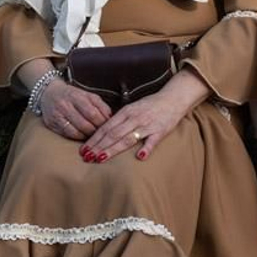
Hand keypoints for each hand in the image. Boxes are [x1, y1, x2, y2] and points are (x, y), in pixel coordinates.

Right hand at [39, 78, 111, 141]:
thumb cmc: (73, 95)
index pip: (92, 113)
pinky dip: (78, 137)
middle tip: (102, 134)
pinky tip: (83, 136)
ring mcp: (57, 116)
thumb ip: (101, 106)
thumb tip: (111, 119)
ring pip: (76, 132)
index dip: (102, 123)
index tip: (109, 127)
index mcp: (76, 96)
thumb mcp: (88, 95)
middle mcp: (65, 105)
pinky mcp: (51, 124)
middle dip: (96, 131)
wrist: (49, 93)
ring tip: (94, 136)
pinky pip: (67, 135)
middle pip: (84, 124)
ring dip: (87, 136)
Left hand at [80, 80, 200, 161]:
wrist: (173, 98)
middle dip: (98, 146)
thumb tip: (103, 133)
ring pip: (127, 138)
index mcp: (126, 112)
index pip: (106, 127)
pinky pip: (152, 141)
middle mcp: (134, 118)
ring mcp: (147, 125)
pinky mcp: (160, 131)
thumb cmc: (150, 105)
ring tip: (101, 158)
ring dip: (113, 149)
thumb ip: (119, 120)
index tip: (83, 150)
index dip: (94, 139)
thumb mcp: (132, 109)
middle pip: (113, 134)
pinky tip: (139, 157)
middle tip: (86, 157)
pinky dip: (146, 148)